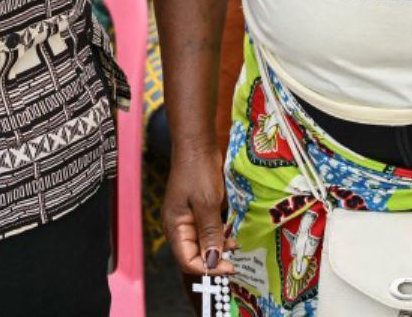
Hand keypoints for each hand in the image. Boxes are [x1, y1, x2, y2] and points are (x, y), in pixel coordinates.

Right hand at [163, 144, 234, 276]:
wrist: (197, 144)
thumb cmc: (199, 172)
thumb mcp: (207, 203)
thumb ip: (210, 233)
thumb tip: (212, 261)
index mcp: (175, 227)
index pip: (188, 260)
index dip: (208, 268)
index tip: (231, 267)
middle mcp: (178, 227)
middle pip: (194, 254)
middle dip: (214, 259)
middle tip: (236, 260)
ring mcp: (187, 218)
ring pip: (201, 243)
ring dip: (218, 247)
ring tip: (236, 244)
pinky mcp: (196, 210)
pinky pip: (206, 230)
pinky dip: (218, 234)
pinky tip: (230, 233)